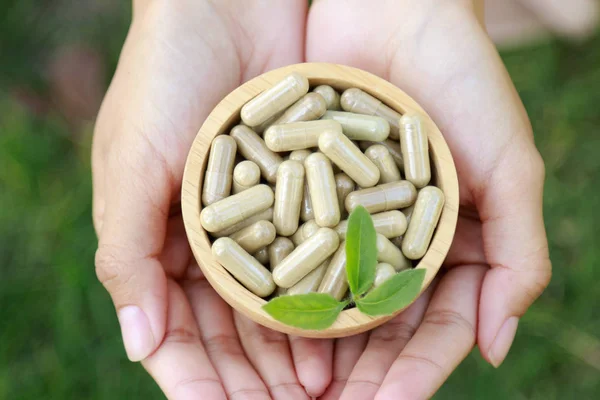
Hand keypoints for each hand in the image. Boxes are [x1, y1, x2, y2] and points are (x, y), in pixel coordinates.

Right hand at [93, 1, 333, 397]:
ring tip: (320, 390)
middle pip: (232, 328)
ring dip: (293, 350)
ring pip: (277, 303)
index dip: (198, 376)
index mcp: (160, 241)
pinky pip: (316, 255)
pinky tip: (343, 329)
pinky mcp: (303, 193)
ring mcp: (261, 219)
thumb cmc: (165, 78)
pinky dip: (325, 294)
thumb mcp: (132, 165)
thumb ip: (128, 255)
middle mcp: (212, 240)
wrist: (227, 5)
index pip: (177, 330)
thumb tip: (138, 345)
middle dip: (254, 377)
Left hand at [306, 1, 551, 397]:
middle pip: (373, 325)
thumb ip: (518, 254)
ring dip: (311, 347)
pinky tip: (262, 323)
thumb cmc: (463, 77)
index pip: (431, 327)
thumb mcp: (509, 166)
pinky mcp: (297, 190)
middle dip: (356, 375)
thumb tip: (496, 347)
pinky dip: (277, 288)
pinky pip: (284, 247)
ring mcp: (342, 218)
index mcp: (444, 245)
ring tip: (292, 388)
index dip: (413, 372)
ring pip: (326, 298)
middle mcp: (389, 240)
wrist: (395, 6)